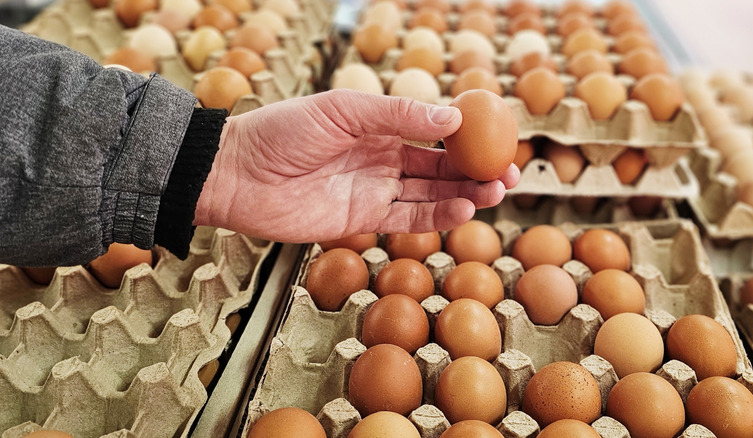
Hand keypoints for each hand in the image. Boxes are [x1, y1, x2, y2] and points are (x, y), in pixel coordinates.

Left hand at [194, 89, 519, 242]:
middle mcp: (382, 158)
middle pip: (440, 166)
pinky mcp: (363, 220)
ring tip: (497, 191)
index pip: (434, 132)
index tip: (499, 139)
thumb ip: (398, 115)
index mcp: (378, 125)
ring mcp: (374, 190)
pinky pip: (408, 218)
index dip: (468, 138)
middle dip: (476, 170)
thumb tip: (453, 120)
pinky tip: (464, 208)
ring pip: (431, 193)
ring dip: (465, 194)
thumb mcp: (343, 111)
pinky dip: (438, 215)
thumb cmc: (283, 132)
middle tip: (510, 174)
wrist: (237, 174)